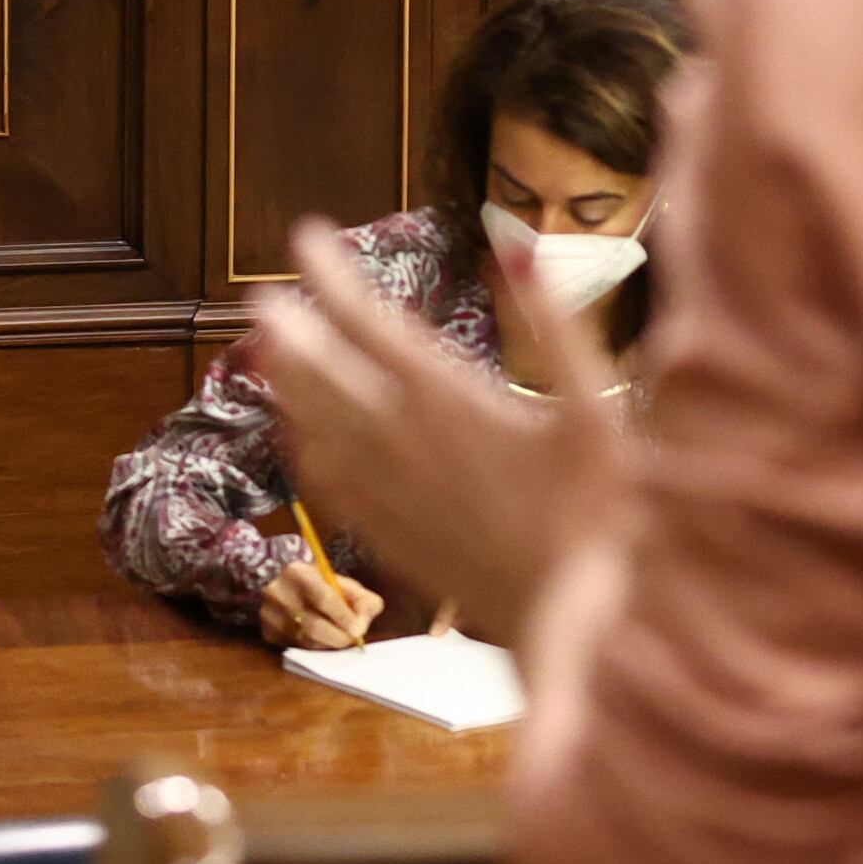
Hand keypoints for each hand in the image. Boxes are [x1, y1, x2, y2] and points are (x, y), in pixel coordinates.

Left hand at [253, 213, 635, 640]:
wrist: (575, 626)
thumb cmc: (600, 513)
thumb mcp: (597, 407)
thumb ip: (557, 322)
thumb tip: (516, 249)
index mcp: (452, 401)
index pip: (372, 322)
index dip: (332, 276)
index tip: (307, 237)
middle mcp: (408, 444)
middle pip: (327, 374)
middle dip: (293, 329)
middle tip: (262, 296)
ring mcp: (394, 495)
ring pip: (319, 427)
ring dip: (289, 385)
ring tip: (266, 355)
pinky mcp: (393, 539)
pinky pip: (331, 486)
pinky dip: (307, 451)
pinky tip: (299, 440)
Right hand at [257, 555, 382, 649]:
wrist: (281, 585)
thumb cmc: (319, 585)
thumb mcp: (342, 583)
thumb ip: (361, 599)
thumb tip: (362, 625)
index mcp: (298, 572)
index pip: (324, 598)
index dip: (344, 617)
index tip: (359, 630)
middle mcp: (278, 593)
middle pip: (314, 625)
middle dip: (339, 636)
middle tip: (352, 638)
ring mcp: (269, 615)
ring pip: (307, 641)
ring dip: (328, 644)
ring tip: (337, 636)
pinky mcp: (267, 633)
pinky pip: (298, 648)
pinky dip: (315, 648)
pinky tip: (320, 639)